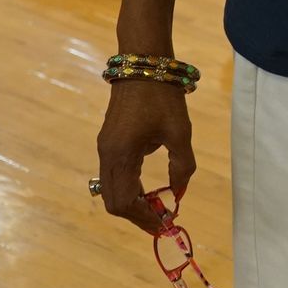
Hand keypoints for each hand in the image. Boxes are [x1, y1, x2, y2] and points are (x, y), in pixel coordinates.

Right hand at [96, 78, 194, 232]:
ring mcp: (105, 148)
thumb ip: (181, 167)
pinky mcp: (109, 142)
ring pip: (111, 190)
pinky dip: (130, 188)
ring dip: (133, 203)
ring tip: (158, 207)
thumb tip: (179, 193)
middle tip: (161, 220)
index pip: (124, 202)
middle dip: (137, 215)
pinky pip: (114, 176)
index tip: (165, 224)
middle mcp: (107, 155)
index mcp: (121, 155)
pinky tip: (150, 189)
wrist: (142, 64)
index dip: (144, 218)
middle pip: (113, 201)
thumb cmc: (162, 97)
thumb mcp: (180, 133)